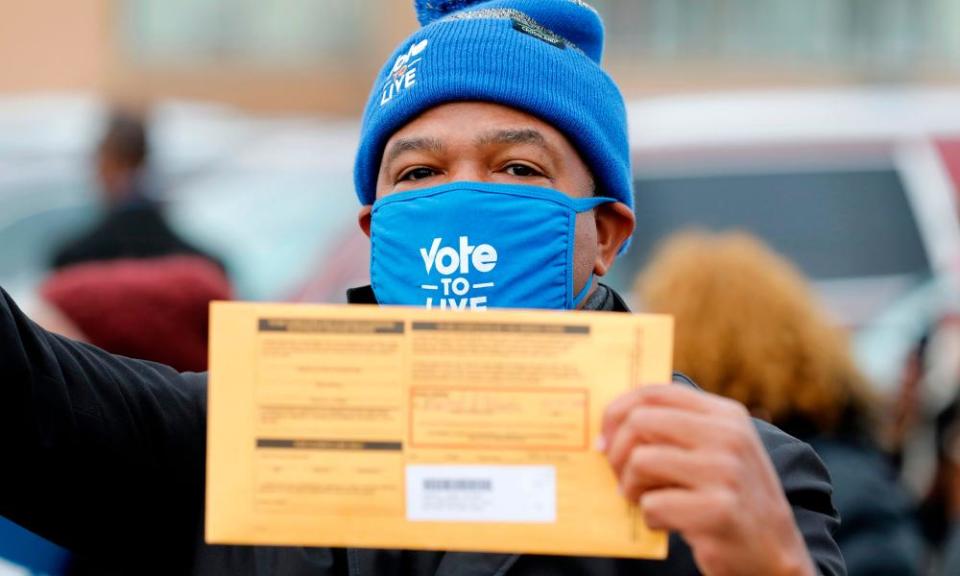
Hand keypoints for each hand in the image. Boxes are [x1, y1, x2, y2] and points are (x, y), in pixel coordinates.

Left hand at [600, 385, 813, 575]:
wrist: (774, 553)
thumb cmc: (729, 498)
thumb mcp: (716, 451)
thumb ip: (676, 429)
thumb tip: (612, 421)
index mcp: (725, 415)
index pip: (655, 392)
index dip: (618, 410)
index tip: (604, 437)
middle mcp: (729, 436)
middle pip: (640, 422)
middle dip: (617, 452)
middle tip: (619, 475)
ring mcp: (725, 472)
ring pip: (641, 461)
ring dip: (630, 487)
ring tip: (642, 500)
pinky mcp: (717, 511)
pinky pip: (653, 504)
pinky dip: (651, 518)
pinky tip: (668, 524)